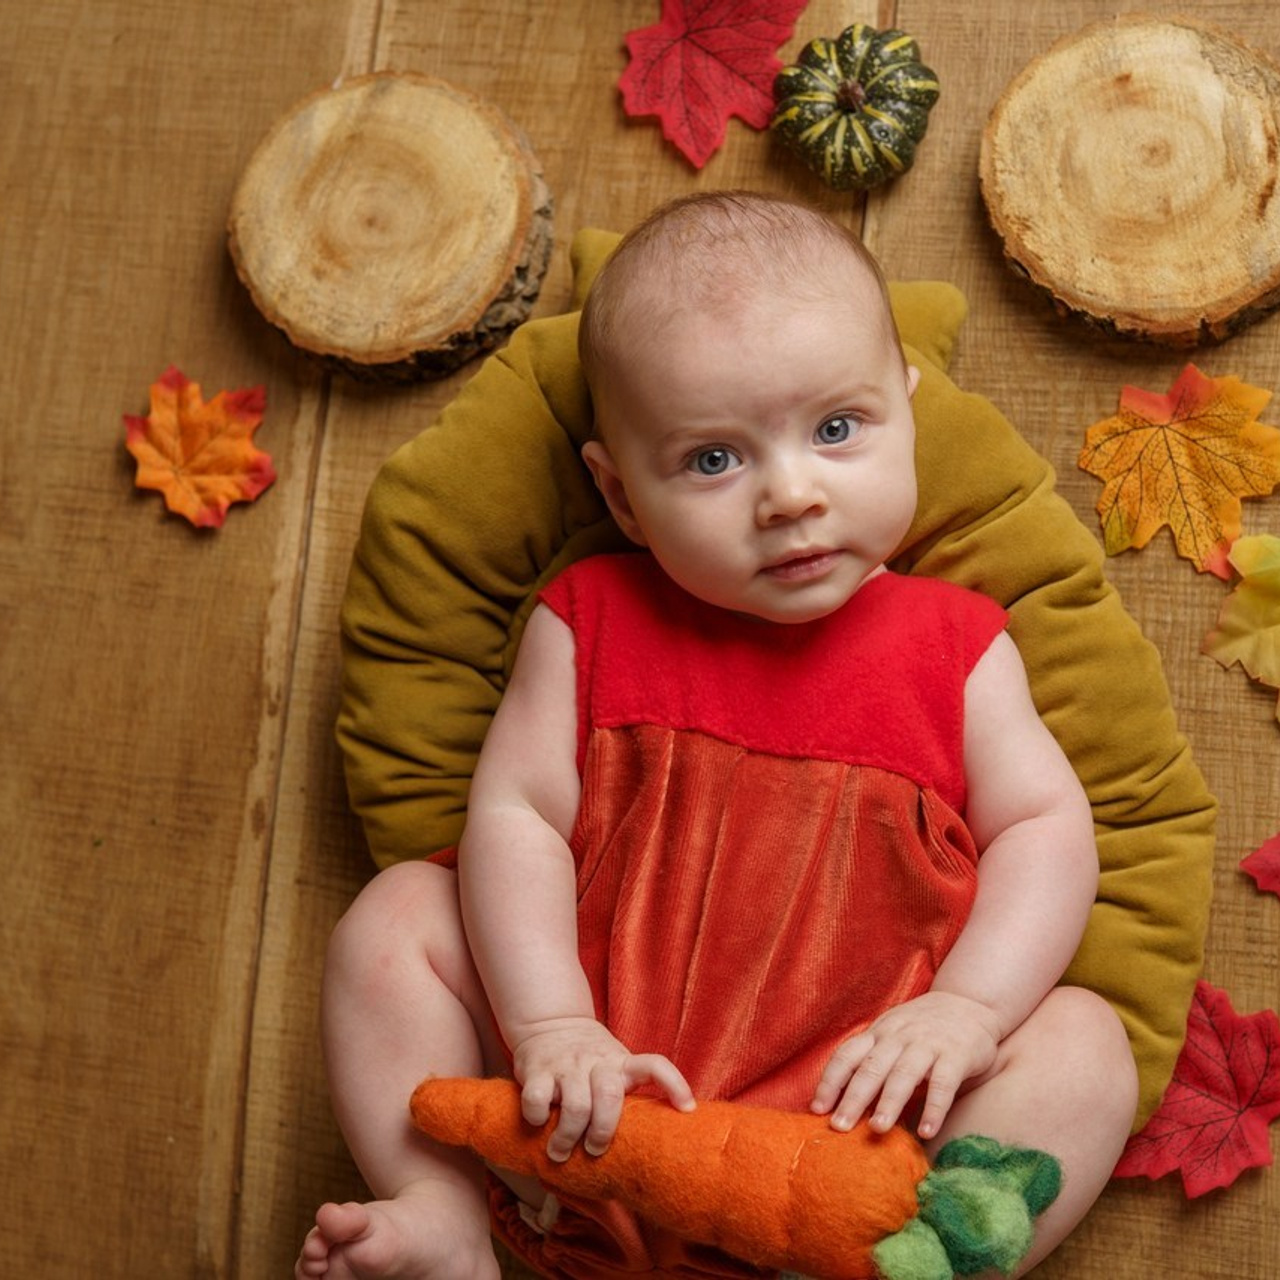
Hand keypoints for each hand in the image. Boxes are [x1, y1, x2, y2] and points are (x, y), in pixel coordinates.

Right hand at [512, 1016, 694, 1161]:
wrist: (548, 1021)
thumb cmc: (587, 1057)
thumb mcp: (613, 1063)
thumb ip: (625, 1089)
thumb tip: (652, 1139)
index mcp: (620, 1062)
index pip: (655, 1065)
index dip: (674, 1084)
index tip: (687, 1108)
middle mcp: (596, 1061)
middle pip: (610, 1095)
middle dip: (604, 1130)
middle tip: (595, 1149)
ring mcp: (567, 1065)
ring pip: (576, 1105)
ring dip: (568, 1137)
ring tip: (561, 1153)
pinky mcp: (537, 1069)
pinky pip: (537, 1099)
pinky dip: (537, 1118)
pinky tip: (537, 1124)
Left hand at [810, 992, 1001, 1139]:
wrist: (970, 1004)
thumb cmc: (923, 1029)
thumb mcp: (893, 1036)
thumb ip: (873, 1062)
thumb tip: (844, 1103)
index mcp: (879, 1034)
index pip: (847, 1055)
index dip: (830, 1081)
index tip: (816, 1108)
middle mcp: (899, 1037)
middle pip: (871, 1068)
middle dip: (853, 1098)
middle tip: (839, 1127)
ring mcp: (928, 1044)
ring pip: (904, 1074)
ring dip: (889, 1102)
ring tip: (877, 1130)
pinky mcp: (956, 1055)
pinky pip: (943, 1084)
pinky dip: (934, 1108)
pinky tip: (926, 1132)